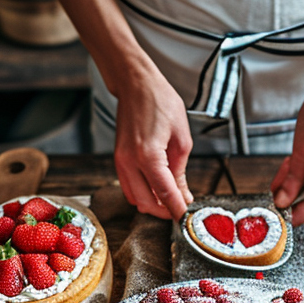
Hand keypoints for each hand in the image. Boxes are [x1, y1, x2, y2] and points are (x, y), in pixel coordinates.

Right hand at [112, 62, 193, 219]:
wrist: (136, 85)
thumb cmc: (160, 102)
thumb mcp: (181, 137)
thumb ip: (180, 170)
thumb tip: (182, 194)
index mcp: (148, 155)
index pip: (164, 193)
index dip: (176, 209)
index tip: (186, 217)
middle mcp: (130, 162)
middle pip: (146, 203)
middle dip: (165, 210)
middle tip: (181, 207)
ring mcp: (120, 162)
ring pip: (135, 199)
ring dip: (153, 203)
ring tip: (171, 198)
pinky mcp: (118, 159)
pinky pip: (129, 187)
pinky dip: (143, 193)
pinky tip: (157, 188)